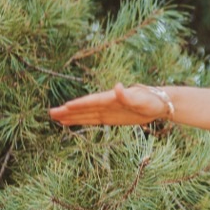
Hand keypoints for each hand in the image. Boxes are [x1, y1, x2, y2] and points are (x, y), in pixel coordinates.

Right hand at [49, 83, 166, 126]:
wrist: (159, 103)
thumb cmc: (151, 99)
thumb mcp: (141, 99)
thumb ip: (128, 96)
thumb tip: (118, 87)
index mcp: (111, 98)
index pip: (92, 102)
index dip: (79, 105)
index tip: (65, 107)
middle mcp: (106, 103)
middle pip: (84, 108)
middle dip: (68, 111)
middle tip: (51, 113)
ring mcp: (107, 111)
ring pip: (85, 114)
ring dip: (71, 117)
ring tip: (55, 118)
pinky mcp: (110, 118)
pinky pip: (92, 120)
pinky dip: (81, 121)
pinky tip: (70, 122)